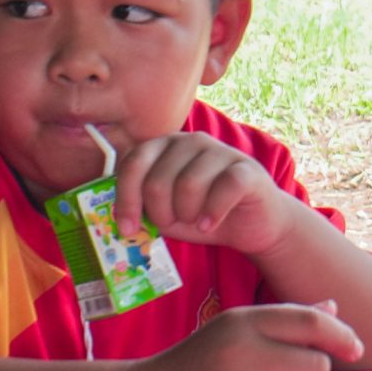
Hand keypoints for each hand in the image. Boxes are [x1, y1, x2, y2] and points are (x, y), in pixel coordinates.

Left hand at [112, 131, 296, 255]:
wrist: (252, 223)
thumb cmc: (202, 215)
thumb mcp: (166, 214)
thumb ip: (143, 209)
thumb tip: (120, 221)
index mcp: (165, 146)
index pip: (134, 163)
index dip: (125, 198)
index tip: (127, 229)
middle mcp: (190, 142)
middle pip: (158, 180)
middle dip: (160, 213)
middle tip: (172, 223)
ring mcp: (221, 151)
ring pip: (188, 185)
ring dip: (187, 214)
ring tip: (195, 221)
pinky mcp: (246, 169)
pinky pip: (222, 189)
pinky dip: (212, 214)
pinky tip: (211, 224)